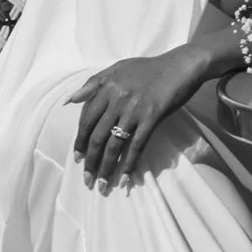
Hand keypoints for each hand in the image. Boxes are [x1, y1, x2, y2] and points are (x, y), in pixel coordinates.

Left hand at [74, 51, 195, 188]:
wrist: (181, 66)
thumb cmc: (149, 68)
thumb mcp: (118, 68)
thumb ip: (93, 83)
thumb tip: (70, 100)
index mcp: (106, 87)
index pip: (86, 119)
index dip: (80, 141)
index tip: (77, 158)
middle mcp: (117, 99)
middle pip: (97, 137)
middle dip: (90, 162)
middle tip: (87, 179)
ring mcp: (134, 109)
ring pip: (114, 145)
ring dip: (106, 168)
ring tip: (102, 185)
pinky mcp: (152, 117)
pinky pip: (137, 146)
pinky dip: (129, 164)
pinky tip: (125, 179)